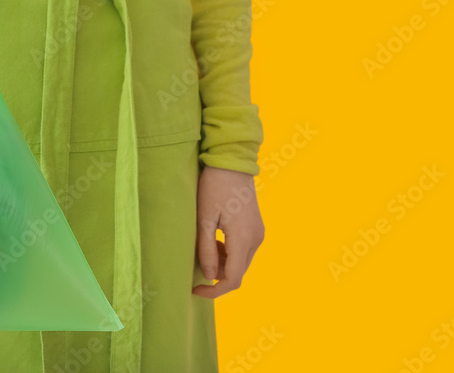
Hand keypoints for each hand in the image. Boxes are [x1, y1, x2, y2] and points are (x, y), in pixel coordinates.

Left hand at [192, 166, 264, 298]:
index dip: (214, 291)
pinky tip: (216, 237)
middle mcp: (256, 240)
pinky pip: (244, 250)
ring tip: (206, 242)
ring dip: (223, 262)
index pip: (232, 280)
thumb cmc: (214, 188)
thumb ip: (207, 250)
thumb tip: (209, 276)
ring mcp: (259, 234)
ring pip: (241, 262)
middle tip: (198, 258)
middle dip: (217, 273)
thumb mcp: (204, 219)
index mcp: (243, 239)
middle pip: (238, 273)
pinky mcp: (257, 228)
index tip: (195, 290)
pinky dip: (230, 252)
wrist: (232, 162)